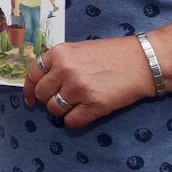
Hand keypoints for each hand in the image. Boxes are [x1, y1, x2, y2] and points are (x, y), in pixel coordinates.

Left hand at [23, 35, 159, 128]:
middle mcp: (65, 70)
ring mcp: (79, 89)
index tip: (30, 100)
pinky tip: (85, 112)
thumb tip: (40, 82)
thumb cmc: (111, 54)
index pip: (32, 75)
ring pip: (54, 110)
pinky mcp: (94, 106)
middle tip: (63, 99)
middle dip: (48, 100)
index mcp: (59, 53)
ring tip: (77, 103)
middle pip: (41, 95)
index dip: (29, 89)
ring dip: (62, 111)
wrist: (143, 62)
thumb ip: (59, 62)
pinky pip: (71, 122)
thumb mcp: (79, 49)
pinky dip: (75, 121)